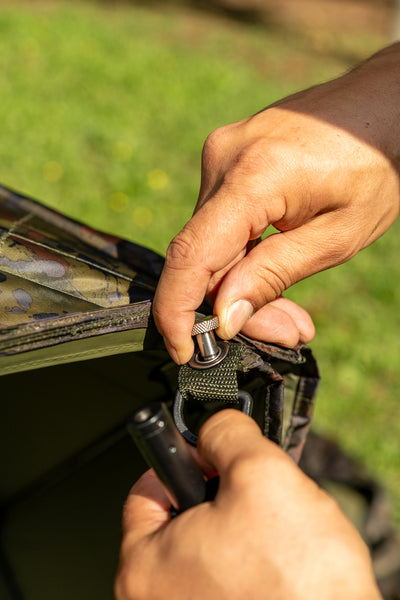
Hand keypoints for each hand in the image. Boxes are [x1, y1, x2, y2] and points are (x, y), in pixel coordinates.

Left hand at [115, 410, 380, 599]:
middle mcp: (156, 599)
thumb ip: (225, 434)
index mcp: (145, 565)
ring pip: (208, 547)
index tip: (210, 454)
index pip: (147, 489)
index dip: (186, 459)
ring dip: (240, 528)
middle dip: (218, 495)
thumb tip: (215, 424)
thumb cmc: (299, 580)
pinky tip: (279, 561)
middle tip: (251, 495)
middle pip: (179, 518)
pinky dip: (250, 560)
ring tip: (272, 534)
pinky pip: (228, 577)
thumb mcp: (259, 472)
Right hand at [153, 43, 399, 363]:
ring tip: (291, 311)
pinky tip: (273, 271)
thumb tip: (224, 315)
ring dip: (241, 283)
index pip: (191, 255)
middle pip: (202, 255)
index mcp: (253, 176)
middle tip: (284, 332)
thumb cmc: (376, 164)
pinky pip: (221, 221)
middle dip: (230, 306)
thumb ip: (274, 274)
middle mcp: (223, 158)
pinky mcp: (227, 159)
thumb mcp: (337, 236)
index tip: (186, 351)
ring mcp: (222, 154)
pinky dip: (243, 255)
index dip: (178, 311)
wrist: (384, 104)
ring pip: (211, 242)